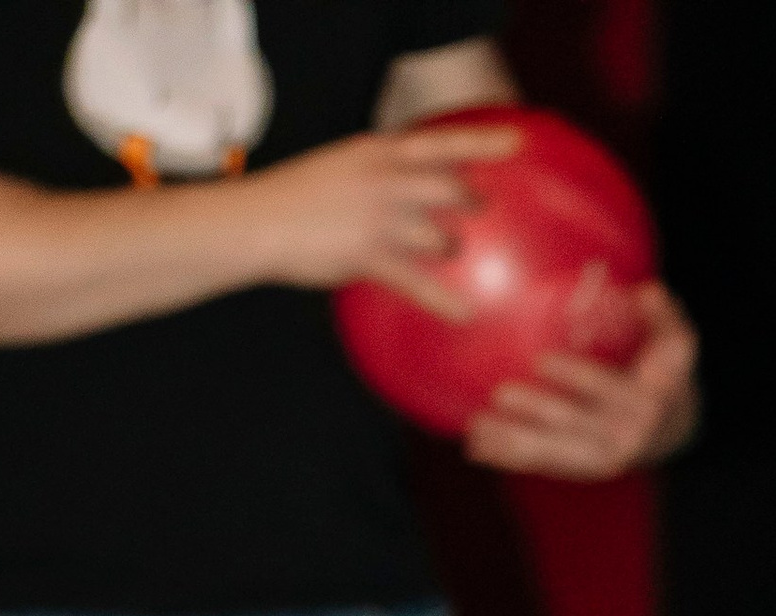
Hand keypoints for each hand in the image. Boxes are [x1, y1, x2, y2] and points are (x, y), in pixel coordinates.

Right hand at [247, 120, 521, 309]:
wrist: (257, 220)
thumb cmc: (299, 198)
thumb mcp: (343, 166)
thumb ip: (382, 172)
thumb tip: (415, 185)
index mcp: (377, 151)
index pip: (440, 141)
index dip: (483, 140)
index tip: (518, 142)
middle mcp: (383, 178)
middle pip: (450, 189)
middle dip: (470, 202)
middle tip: (478, 210)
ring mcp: (378, 216)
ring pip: (440, 234)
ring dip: (451, 247)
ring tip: (450, 252)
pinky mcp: (368, 254)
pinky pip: (420, 282)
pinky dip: (445, 301)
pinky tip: (465, 314)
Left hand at [463, 286, 699, 475]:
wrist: (672, 426)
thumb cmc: (666, 369)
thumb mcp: (676, 340)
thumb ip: (662, 316)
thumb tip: (647, 292)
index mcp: (651, 400)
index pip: (611, 390)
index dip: (578, 378)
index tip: (542, 361)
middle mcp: (629, 435)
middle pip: (576, 423)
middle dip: (537, 411)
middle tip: (500, 393)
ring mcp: (605, 458)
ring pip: (556, 451)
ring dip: (514, 440)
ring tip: (478, 427)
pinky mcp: (584, 469)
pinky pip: (545, 463)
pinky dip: (510, 457)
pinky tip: (477, 448)